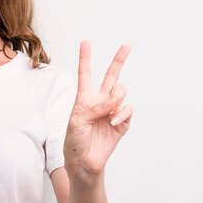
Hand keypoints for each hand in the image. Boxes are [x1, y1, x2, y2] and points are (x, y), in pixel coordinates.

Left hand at [64, 41, 132, 177]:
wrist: (84, 161)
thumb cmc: (75, 140)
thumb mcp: (76, 121)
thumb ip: (93, 108)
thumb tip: (113, 101)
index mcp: (84, 98)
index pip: (85, 74)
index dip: (85, 58)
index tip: (86, 42)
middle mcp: (100, 101)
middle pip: (111, 76)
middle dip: (119, 60)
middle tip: (126, 46)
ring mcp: (112, 111)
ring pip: (121, 92)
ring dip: (116, 98)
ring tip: (109, 111)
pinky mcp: (122, 122)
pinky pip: (127, 110)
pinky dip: (121, 113)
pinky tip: (113, 121)